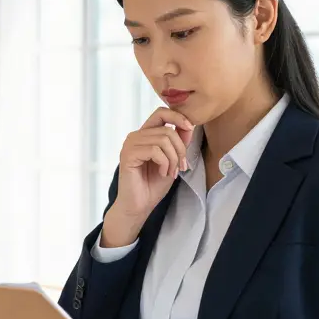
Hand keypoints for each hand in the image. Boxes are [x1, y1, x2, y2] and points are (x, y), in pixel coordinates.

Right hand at [102, 109, 194, 246]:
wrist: (139, 206)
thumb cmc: (153, 185)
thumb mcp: (172, 161)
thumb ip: (178, 143)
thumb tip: (189, 126)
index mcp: (145, 135)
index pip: (161, 113)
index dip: (178, 117)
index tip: (191, 128)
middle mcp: (135, 136)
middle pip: (167, 129)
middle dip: (180, 149)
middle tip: (181, 167)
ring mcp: (130, 144)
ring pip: (163, 139)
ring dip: (173, 159)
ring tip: (171, 172)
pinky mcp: (128, 154)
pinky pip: (155, 150)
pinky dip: (164, 163)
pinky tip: (162, 173)